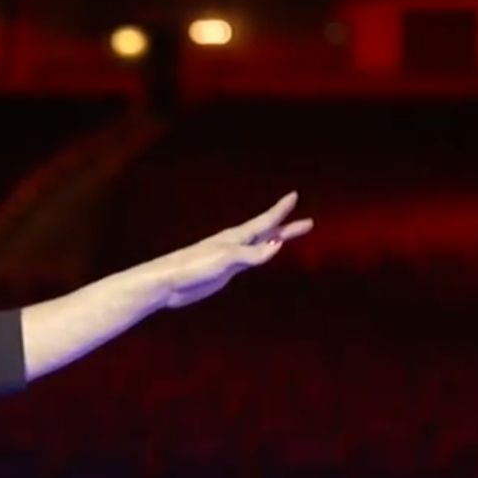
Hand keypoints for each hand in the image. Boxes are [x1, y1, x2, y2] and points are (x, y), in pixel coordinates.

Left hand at [142, 192, 313, 310]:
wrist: (168, 282)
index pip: (265, 221)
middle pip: (268, 232)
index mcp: (236, 237)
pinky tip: (266, 255)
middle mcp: (236, 244)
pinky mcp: (225, 271)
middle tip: (308, 223)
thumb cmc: (193, 266)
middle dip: (287, 227)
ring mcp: (231, 257)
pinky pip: (252, 260)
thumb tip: (278, 246)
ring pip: (261, 245)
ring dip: (277, 239)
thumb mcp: (226, 258)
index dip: (281, 210)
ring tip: (290, 237)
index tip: (294, 195)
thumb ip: (252, 254)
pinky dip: (263, 255)